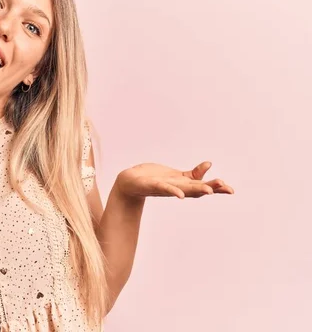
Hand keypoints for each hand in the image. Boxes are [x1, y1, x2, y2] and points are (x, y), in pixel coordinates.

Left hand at [114, 161, 234, 199]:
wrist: (128, 183)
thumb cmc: (152, 178)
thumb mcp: (176, 175)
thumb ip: (193, 174)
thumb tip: (210, 164)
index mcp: (183, 184)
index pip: (203, 186)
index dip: (217, 188)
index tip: (230, 189)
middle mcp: (177, 188)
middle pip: (198, 189)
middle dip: (212, 188)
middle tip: (227, 188)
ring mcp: (166, 187)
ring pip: (184, 189)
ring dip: (196, 190)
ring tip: (209, 191)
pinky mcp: (153, 185)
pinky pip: (165, 188)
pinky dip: (173, 191)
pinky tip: (180, 194)